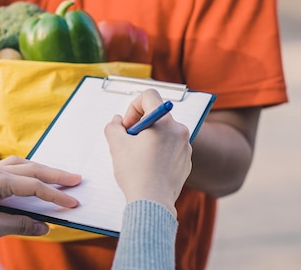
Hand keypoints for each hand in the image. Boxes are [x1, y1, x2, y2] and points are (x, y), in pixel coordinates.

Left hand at [0, 156, 80, 241]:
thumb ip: (20, 225)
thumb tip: (45, 226)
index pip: (34, 186)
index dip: (55, 195)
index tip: (73, 203)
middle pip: (32, 168)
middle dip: (56, 175)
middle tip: (77, 180)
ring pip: (23, 163)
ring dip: (43, 169)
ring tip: (60, 177)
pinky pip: (12, 166)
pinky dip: (29, 170)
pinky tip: (35, 177)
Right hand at [104, 89, 191, 216]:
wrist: (153, 203)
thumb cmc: (135, 173)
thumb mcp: (116, 145)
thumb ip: (114, 127)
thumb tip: (117, 121)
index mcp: (163, 121)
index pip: (149, 96)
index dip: (133, 107)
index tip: (128, 127)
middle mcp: (179, 130)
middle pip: (156, 115)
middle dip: (140, 125)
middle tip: (130, 143)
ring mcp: (186, 146)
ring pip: (164, 132)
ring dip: (150, 139)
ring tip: (139, 158)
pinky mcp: (187, 160)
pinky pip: (171, 147)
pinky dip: (160, 152)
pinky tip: (150, 168)